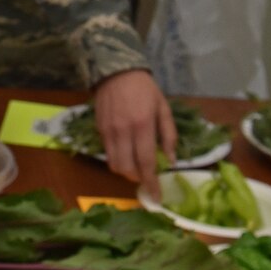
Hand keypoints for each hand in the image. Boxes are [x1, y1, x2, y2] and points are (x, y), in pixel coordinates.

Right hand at [93, 69, 176, 192]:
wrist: (116, 72)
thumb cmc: (145, 90)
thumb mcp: (164, 108)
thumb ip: (168, 135)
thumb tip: (171, 161)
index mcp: (143, 126)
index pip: (146, 162)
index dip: (151, 182)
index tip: (156, 197)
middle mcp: (123, 132)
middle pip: (127, 168)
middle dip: (138, 178)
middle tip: (147, 176)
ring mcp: (108, 131)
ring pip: (114, 164)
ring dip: (126, 171)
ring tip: (135, 166)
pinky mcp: (99, 130)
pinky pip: (107, 153)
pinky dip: (117, 159)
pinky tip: (125, 152)